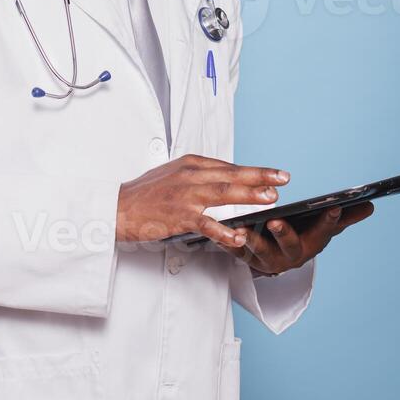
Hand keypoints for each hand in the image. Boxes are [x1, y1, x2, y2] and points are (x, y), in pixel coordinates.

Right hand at [116, 154, 289, 244]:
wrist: (117, 208)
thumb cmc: (145, 193)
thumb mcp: (172, 174)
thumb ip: (198, 175)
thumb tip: (224, 177)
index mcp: (190, 164)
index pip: (228, 166)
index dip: (253, 171)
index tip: (273, 173)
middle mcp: (190, 176)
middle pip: (231, 175)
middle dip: (260, 176)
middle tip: (282, 179)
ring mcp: (185, 195)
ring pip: (224, 194)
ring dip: (249, 195)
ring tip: (270, 198)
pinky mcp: (178, 216)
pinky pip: (207, 224)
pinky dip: (225, 231)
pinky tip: (239, 236)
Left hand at [222, 202, 374, 275]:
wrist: (274, 259)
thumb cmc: (300, 236)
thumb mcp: (322, 228)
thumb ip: (345, 217)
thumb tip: (370, 205)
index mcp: (311, 245)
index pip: (324, 233)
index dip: (329, 221)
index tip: (332, 206)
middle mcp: (289, 256)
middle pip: (289, 246)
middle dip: (284, 234)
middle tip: (277, 220)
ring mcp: (265, 259)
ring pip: (258, 252)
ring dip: (250, 240)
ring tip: (243, 228)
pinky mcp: (243, 257)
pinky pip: (233, 251)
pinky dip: (225, 242)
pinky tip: (218, 230)